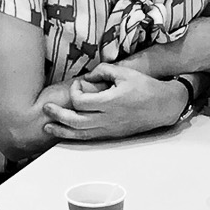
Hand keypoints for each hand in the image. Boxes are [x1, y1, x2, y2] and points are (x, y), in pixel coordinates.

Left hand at [43, 63, 187, 141]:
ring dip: (62, 131)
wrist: (163, 106)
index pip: (81, 101)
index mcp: (111, 102)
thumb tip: (87, 76)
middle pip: (75, 121)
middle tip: (46, 109)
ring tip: (48, 128)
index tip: (78, 84)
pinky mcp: (112, 135)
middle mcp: (108, 118)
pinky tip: (66, 134)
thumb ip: (103, 71)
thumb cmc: (146, 87)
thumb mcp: (125, 72)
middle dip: (58, 115)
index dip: (74, 91)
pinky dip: (75, 137)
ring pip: (80, 134)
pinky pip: (89, 138)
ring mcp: (110, 129)